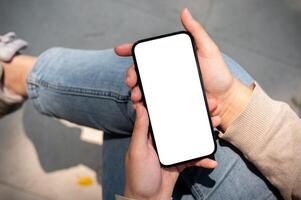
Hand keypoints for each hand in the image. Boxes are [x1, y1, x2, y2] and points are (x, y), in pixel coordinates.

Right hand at [115, 8, 251, 130]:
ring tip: (137, 96)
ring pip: (144, 90)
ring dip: (136, 92)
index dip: (131, 50)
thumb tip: (185, 12)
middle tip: (131, 81)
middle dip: (131, 75)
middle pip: (141, 73)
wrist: (226, 99)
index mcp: (171, 60)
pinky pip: (155, 104)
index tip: (119, 50)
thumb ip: (196, 32)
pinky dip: (146, 106)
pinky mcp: (170, 104)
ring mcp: (167, 90)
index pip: (148, 54)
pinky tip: (144, 107)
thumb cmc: (218, 73)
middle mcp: (166, 74)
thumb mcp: (208, 49)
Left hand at [124, 104, 217, 199]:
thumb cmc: (138, 176)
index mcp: (150, 134)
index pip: (163, 113)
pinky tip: (211, 161)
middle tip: (210, 105)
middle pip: (181, 123)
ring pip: (191, 137)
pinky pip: (194, 158)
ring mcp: (173, 150)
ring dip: (204, 131)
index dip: (174, 102)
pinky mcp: (180, 162)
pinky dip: (203, 159)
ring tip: (216, 123)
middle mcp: (163, 139)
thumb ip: (140, 129)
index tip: (186, 93)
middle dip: (196, 114)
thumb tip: (140, 106)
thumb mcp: (137, 151)